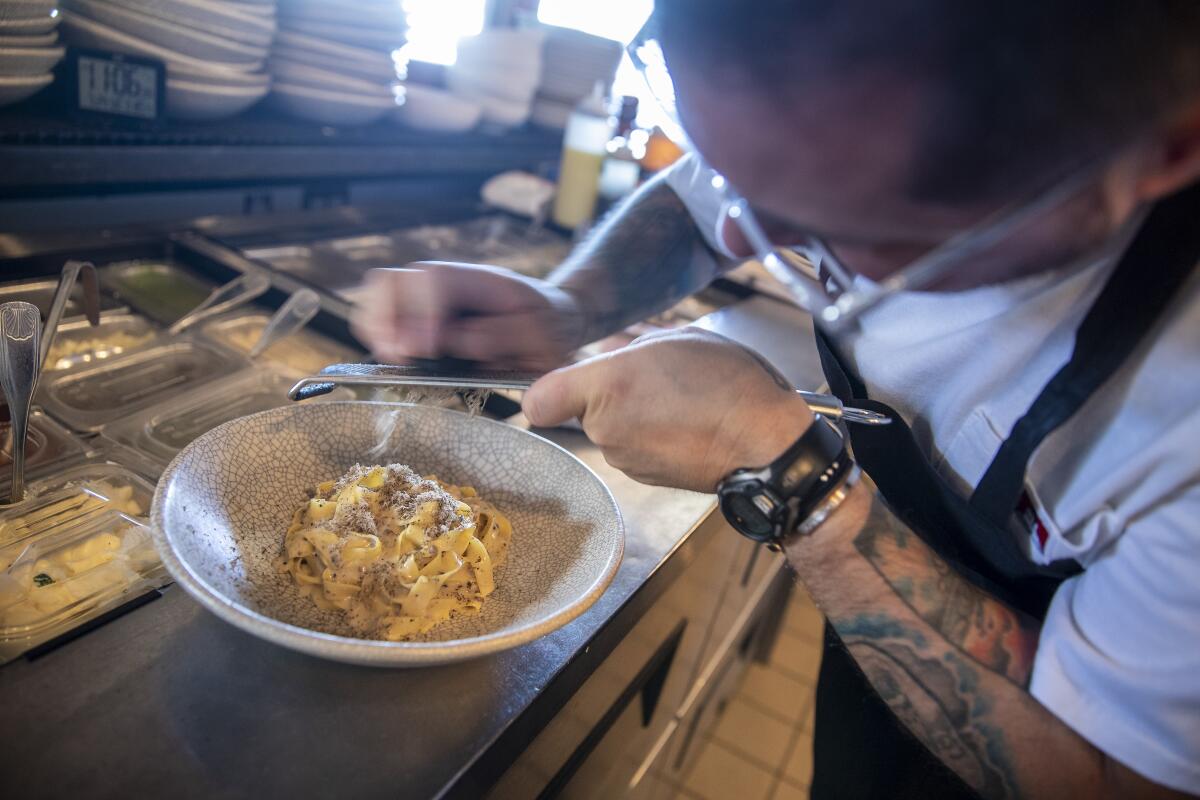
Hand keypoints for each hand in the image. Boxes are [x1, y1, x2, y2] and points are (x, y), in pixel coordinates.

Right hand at [350, 263, 586, 368]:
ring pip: (379, 296)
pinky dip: (381, 337)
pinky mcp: (420, 314)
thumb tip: (452, 341)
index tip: (424, 350)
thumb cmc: (549, 328)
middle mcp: (446, 281)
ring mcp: (430, 295)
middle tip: (402, 360)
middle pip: (391, 282)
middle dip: (387, 323)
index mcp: (479, 280)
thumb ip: (498, 337)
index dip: (421, 314)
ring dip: (379, 330)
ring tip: (399, 361)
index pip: (433, 280)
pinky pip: (382, 316)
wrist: (554, 318)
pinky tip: (400, 359)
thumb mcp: (540, 337)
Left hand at [522, 328, 814, 491]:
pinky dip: (653, 438)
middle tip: (655, 378)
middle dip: (611, 393)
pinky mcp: (644, 479)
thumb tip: (613, 353)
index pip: (538, 400)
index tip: (568, 381)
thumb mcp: (677, 340)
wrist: (764, 443)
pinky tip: (687, 425)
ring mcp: (624, 458)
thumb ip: (631, 347)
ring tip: (680, 401)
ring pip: (611, 429)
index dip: (547, 390)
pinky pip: (635, 449)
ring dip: (635, 415)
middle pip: (585, 408)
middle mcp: (605, 428)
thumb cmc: (726, 384)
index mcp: (606, 386)